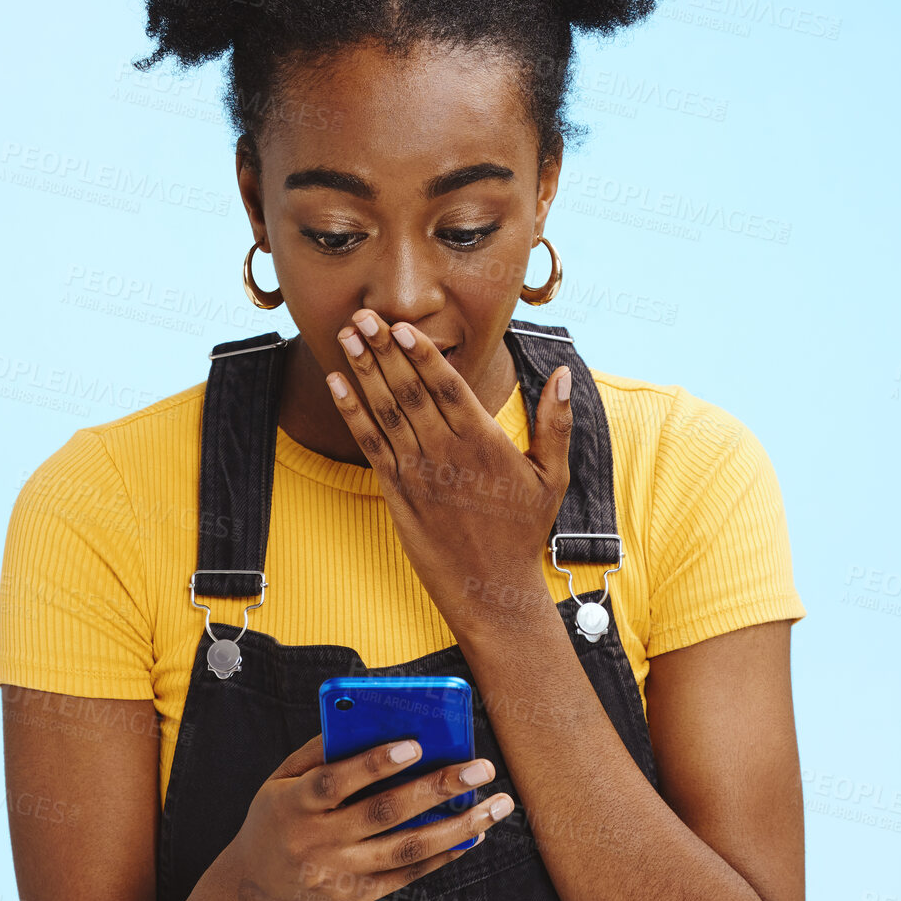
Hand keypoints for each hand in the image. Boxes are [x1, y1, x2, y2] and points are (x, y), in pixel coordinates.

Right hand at [221, 733, 513, 900]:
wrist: (249, 899)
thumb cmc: (274, 824)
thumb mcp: (279, 782)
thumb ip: (319, 752)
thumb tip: (367, 719)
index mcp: (293, 805)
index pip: (335, 782)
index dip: (373, 763)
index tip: (416, 744)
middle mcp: (317, 842)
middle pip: (384, 813)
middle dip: (438, 788)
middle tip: (482, 767)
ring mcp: (339, 875)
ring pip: (407, 848)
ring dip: (458, 826)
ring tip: (496, 806)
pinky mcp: (356, 898)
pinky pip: (407, 875)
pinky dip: (443, 854)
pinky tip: (471, 835)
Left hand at [326, 308, 571, 636]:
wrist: (491, 587)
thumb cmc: (524, 529)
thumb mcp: (553, 476)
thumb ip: (556, 422)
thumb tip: (564, 373)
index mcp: (483, 441)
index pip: (448, 386)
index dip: (423, 353)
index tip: (403, 325)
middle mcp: (446, 451)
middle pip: (409, 389)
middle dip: (384, 349)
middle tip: (363, 314)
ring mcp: (417, 471)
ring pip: (386, 410)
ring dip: (363, 370)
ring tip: (347, 335)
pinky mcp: (396, 490)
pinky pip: (369, 443)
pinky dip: (351, 411)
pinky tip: (336, 383)